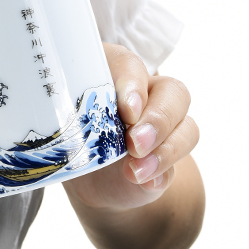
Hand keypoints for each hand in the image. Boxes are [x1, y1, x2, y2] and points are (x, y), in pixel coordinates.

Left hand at [64, 43, 203, 248]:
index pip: (131, 65)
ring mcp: (164, 126)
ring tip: (136, 172)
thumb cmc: (70, 139)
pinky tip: (145, 182)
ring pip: (187, 128)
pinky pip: (179, 162)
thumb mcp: (61, 124)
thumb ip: (71, 122)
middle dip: (158, 120)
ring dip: (165, 150)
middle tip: (135, 144)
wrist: (88, 178)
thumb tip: (81, 136)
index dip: (133, 84)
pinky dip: (163, 173)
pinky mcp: (170, 156)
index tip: (127, 110)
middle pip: (174, 93)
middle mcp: (147, 94)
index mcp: (115, 74)